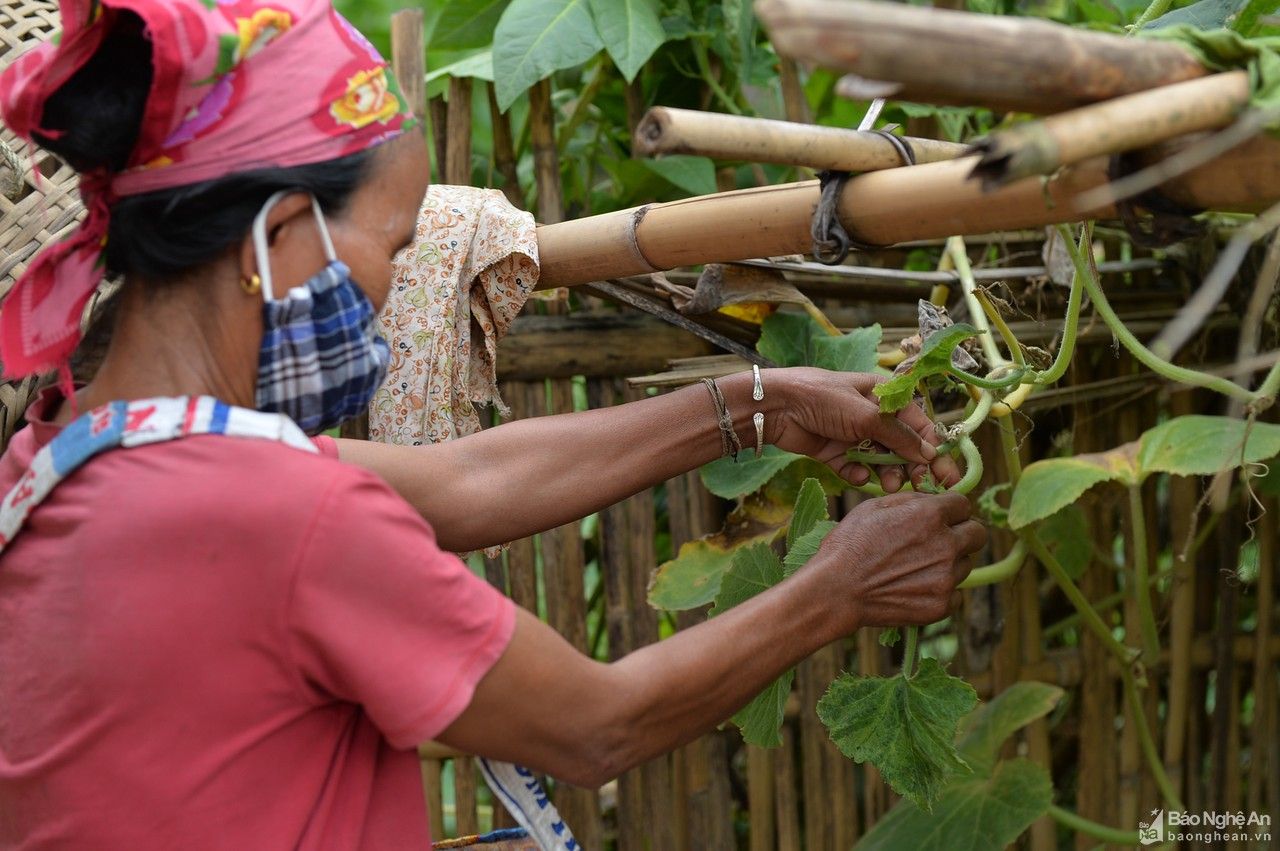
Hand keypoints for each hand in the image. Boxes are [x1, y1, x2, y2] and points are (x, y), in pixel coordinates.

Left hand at [764, 367, 960, 491]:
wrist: (776, 406)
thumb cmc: (823, 399)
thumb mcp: (866, 415)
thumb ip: (898, 436)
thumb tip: (929, 454)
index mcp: (885, 398)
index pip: (919, 426)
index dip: (934, 450)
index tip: (946, 475)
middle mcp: (872, 417)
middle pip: (902, 447)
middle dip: (911, 467)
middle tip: (919, 487)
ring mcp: (853, 436)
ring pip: (880, 461)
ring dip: (887, 473)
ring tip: (888, 485)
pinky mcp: (834, 453)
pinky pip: (855, 469)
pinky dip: (858, 474)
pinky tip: (856, 475)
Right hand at [810, 492, 985, 630]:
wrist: (837, 591)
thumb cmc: (849, 545)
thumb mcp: (874, 507)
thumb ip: (912, 501)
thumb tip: (934, 500)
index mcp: (931, 516)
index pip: (964, 505)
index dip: (952, 509)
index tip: (943, 517)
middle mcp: (946, 545)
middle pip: (978, 534)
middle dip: (963, 533)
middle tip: (940, 541)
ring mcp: (947, 578)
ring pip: (966, 565)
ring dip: (950, 563)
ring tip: (918, 567)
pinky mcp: (942, 605)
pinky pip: (956, 595)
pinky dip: (942, 591)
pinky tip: (917, 588)